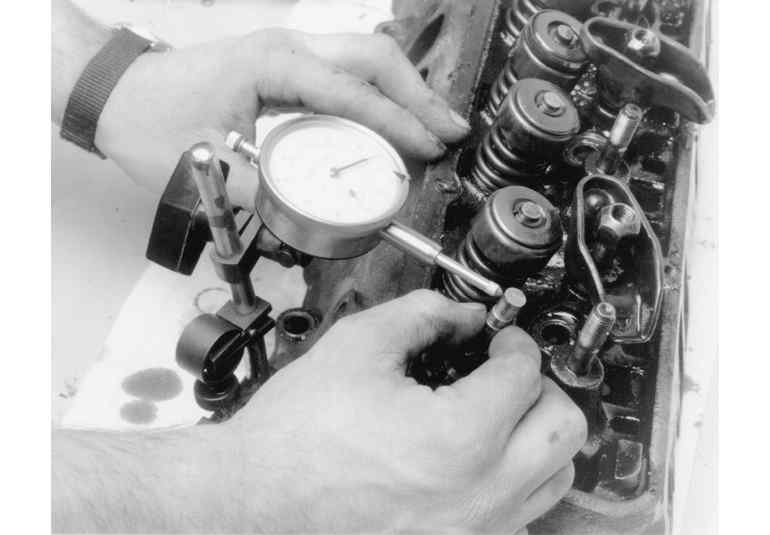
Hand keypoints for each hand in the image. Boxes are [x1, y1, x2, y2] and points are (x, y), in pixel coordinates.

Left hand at [94, 30, 470, 208]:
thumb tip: (307, 227)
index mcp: (274, 65)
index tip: (431, 150)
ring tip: (435, 126)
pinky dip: (379, 94)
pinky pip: (347, 72)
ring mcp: (289, 53)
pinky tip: (393, 120)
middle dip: (419, 95)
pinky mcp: (286, 68)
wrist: (116, 95)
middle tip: (451, 131)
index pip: (354, 93)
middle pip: (375, 58)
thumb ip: (262, 196)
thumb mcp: (206, 165)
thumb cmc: (152, 120)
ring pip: (366, 58)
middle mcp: (289, 49)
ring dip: (405, 90)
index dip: (398, 124)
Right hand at [216, 290, 586, 532]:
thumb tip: (463, 314)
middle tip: (505, 371)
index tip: (498, 337)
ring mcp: (475, 530)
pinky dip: (516, 476)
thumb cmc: (296, 434)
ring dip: (538, 433)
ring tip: (497, 412)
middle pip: (564, 427)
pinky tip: (476, 456)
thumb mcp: (358, 346)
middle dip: (540, 385)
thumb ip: (423, 314)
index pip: (523, 374)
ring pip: (555, 476)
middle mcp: (479, 493)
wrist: (256, 500)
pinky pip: (522, 512)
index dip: (512, 341)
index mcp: (459, 437)